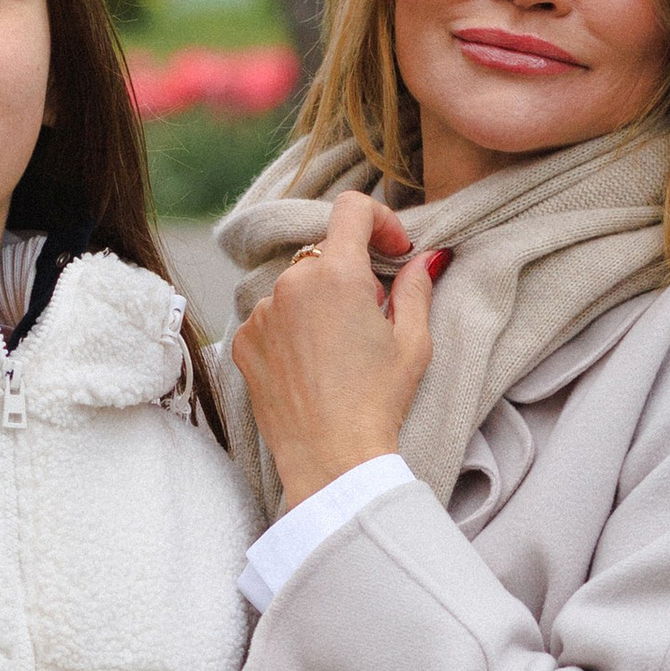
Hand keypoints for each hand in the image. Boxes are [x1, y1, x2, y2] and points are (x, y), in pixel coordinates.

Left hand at [230, 191, 443, 509]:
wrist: (332, 460)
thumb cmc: (378, 402)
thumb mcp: (413, 342)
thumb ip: (417, 288)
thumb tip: (425, 259)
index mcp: (338, 275)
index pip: (352, 210)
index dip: (379, 220)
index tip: (393, 250)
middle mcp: (291, 284)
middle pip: (324, 256)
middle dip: (352, 276)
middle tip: (372, 318)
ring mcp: (262, 313)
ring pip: (296, 289)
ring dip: (318, 305)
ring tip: (339, 353)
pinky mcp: (243, 342)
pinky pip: (271, 318)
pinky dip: (292, 331)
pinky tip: (312, 367)